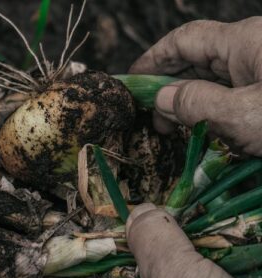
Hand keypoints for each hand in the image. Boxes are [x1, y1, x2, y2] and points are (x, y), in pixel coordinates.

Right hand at [129, 18, 261, 154]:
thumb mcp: (243, 115)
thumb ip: (196, 105)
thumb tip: (161, 98)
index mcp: (243, 41)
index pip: (183, 40)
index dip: (153, 60)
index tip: (131, 83)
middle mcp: (252, 49)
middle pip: (198, 61)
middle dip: (170, 89)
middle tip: (153, 120)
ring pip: (217, 81)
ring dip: (193, 106)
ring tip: (178, 131)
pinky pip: (236, 95)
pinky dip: (217, 113)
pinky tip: (209, 132)